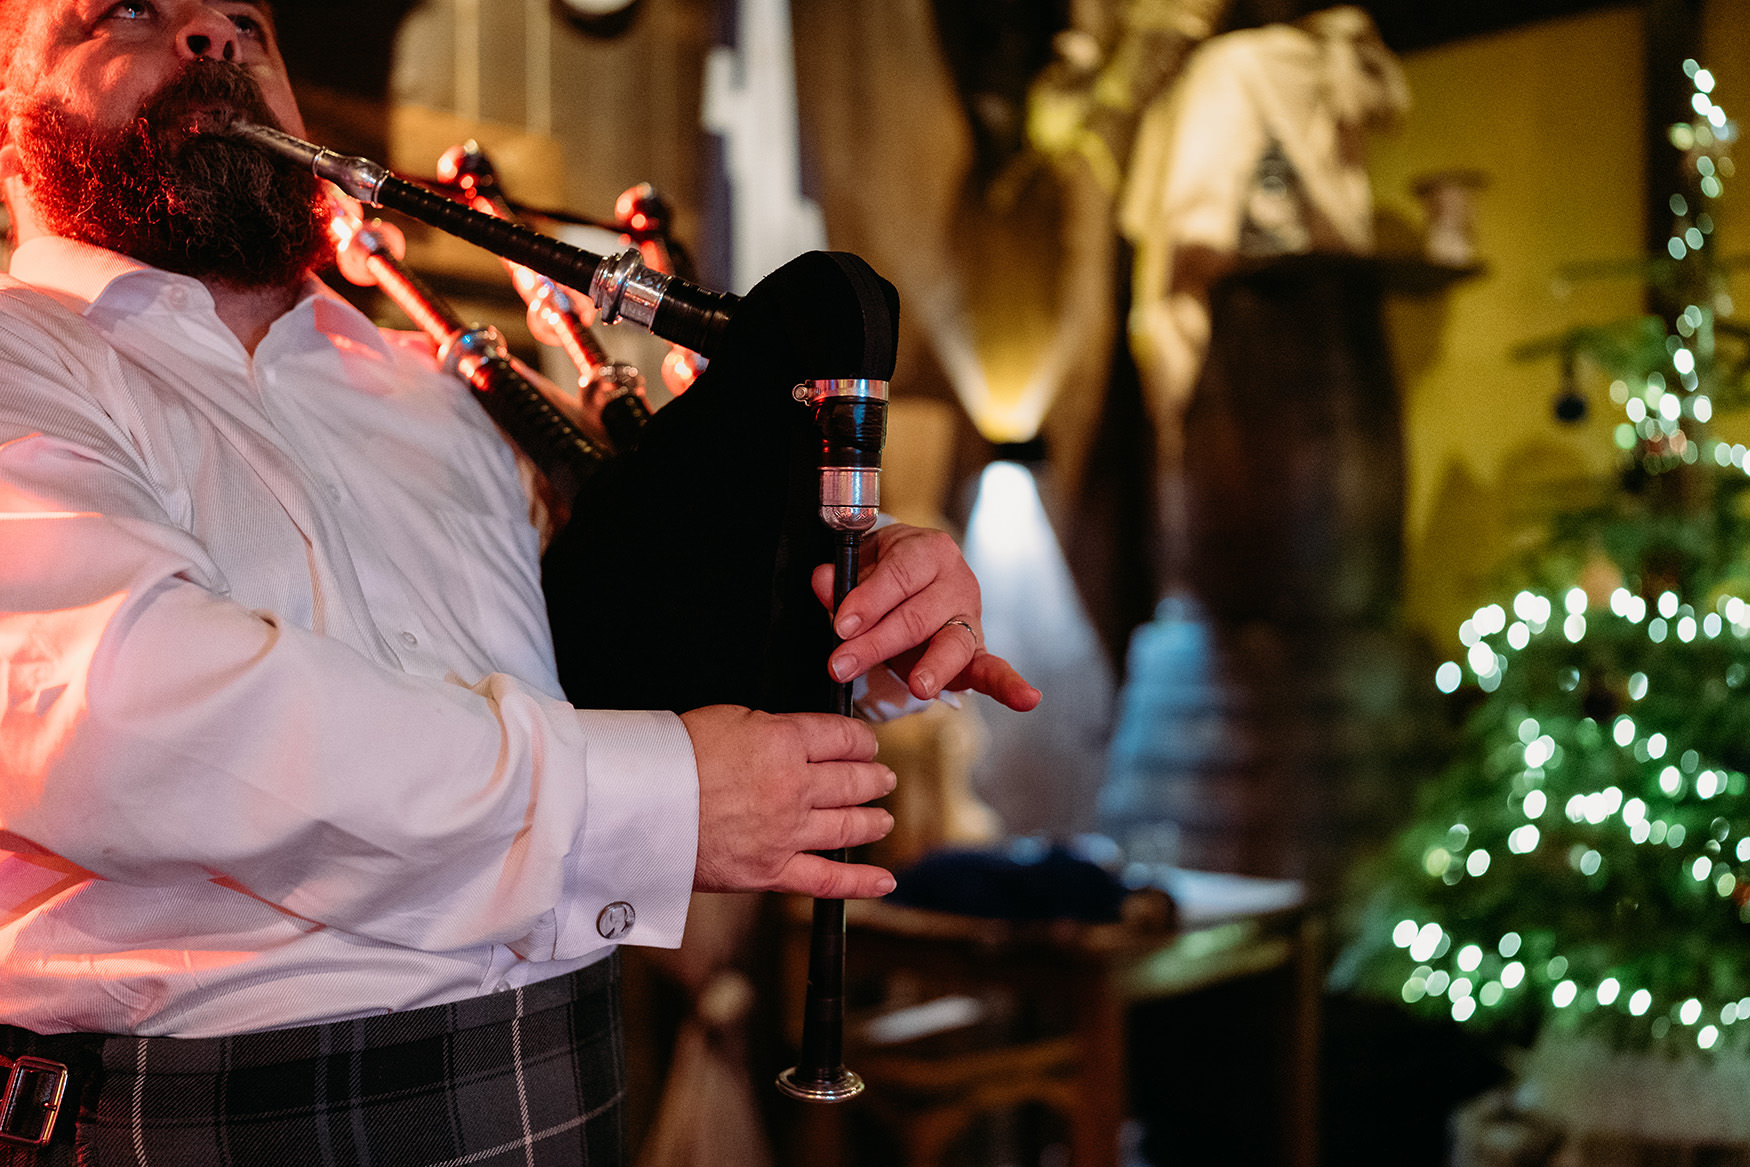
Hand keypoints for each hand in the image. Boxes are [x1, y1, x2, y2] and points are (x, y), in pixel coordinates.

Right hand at [682, 705, 897, 897]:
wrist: (638, 805)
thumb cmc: (673, 758)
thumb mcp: (729, 718)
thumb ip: (773, 729)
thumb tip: (797, 739)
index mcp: (784, 743)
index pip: (841, 738)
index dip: (861, 740)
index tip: (866, 743)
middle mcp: (793, 788)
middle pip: (852, 781)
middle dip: (873, 778)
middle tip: (882, 778)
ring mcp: (786, 832)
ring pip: (848, 827)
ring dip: (873, 820)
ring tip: (883, 817)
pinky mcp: (771, 871)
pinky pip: (826, 880)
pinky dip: (859, 883)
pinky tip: (884, 881)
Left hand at [812, 523, 1041, 711]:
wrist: (914, 581)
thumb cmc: (885, 575)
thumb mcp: (861, 567)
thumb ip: (842, 578)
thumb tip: (824, 581)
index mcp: (927, 552)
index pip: (898, 576)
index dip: (868, 601)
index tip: (841, 625)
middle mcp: (956, 580)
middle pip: (917, 615)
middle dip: (877, 643)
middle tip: (843, 664)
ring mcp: (970, 617)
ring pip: (952, 643)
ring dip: (933, 667)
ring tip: (918, 686)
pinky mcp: (978, 650)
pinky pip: (994, 669)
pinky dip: (1011, 686)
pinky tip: (1027, 699)